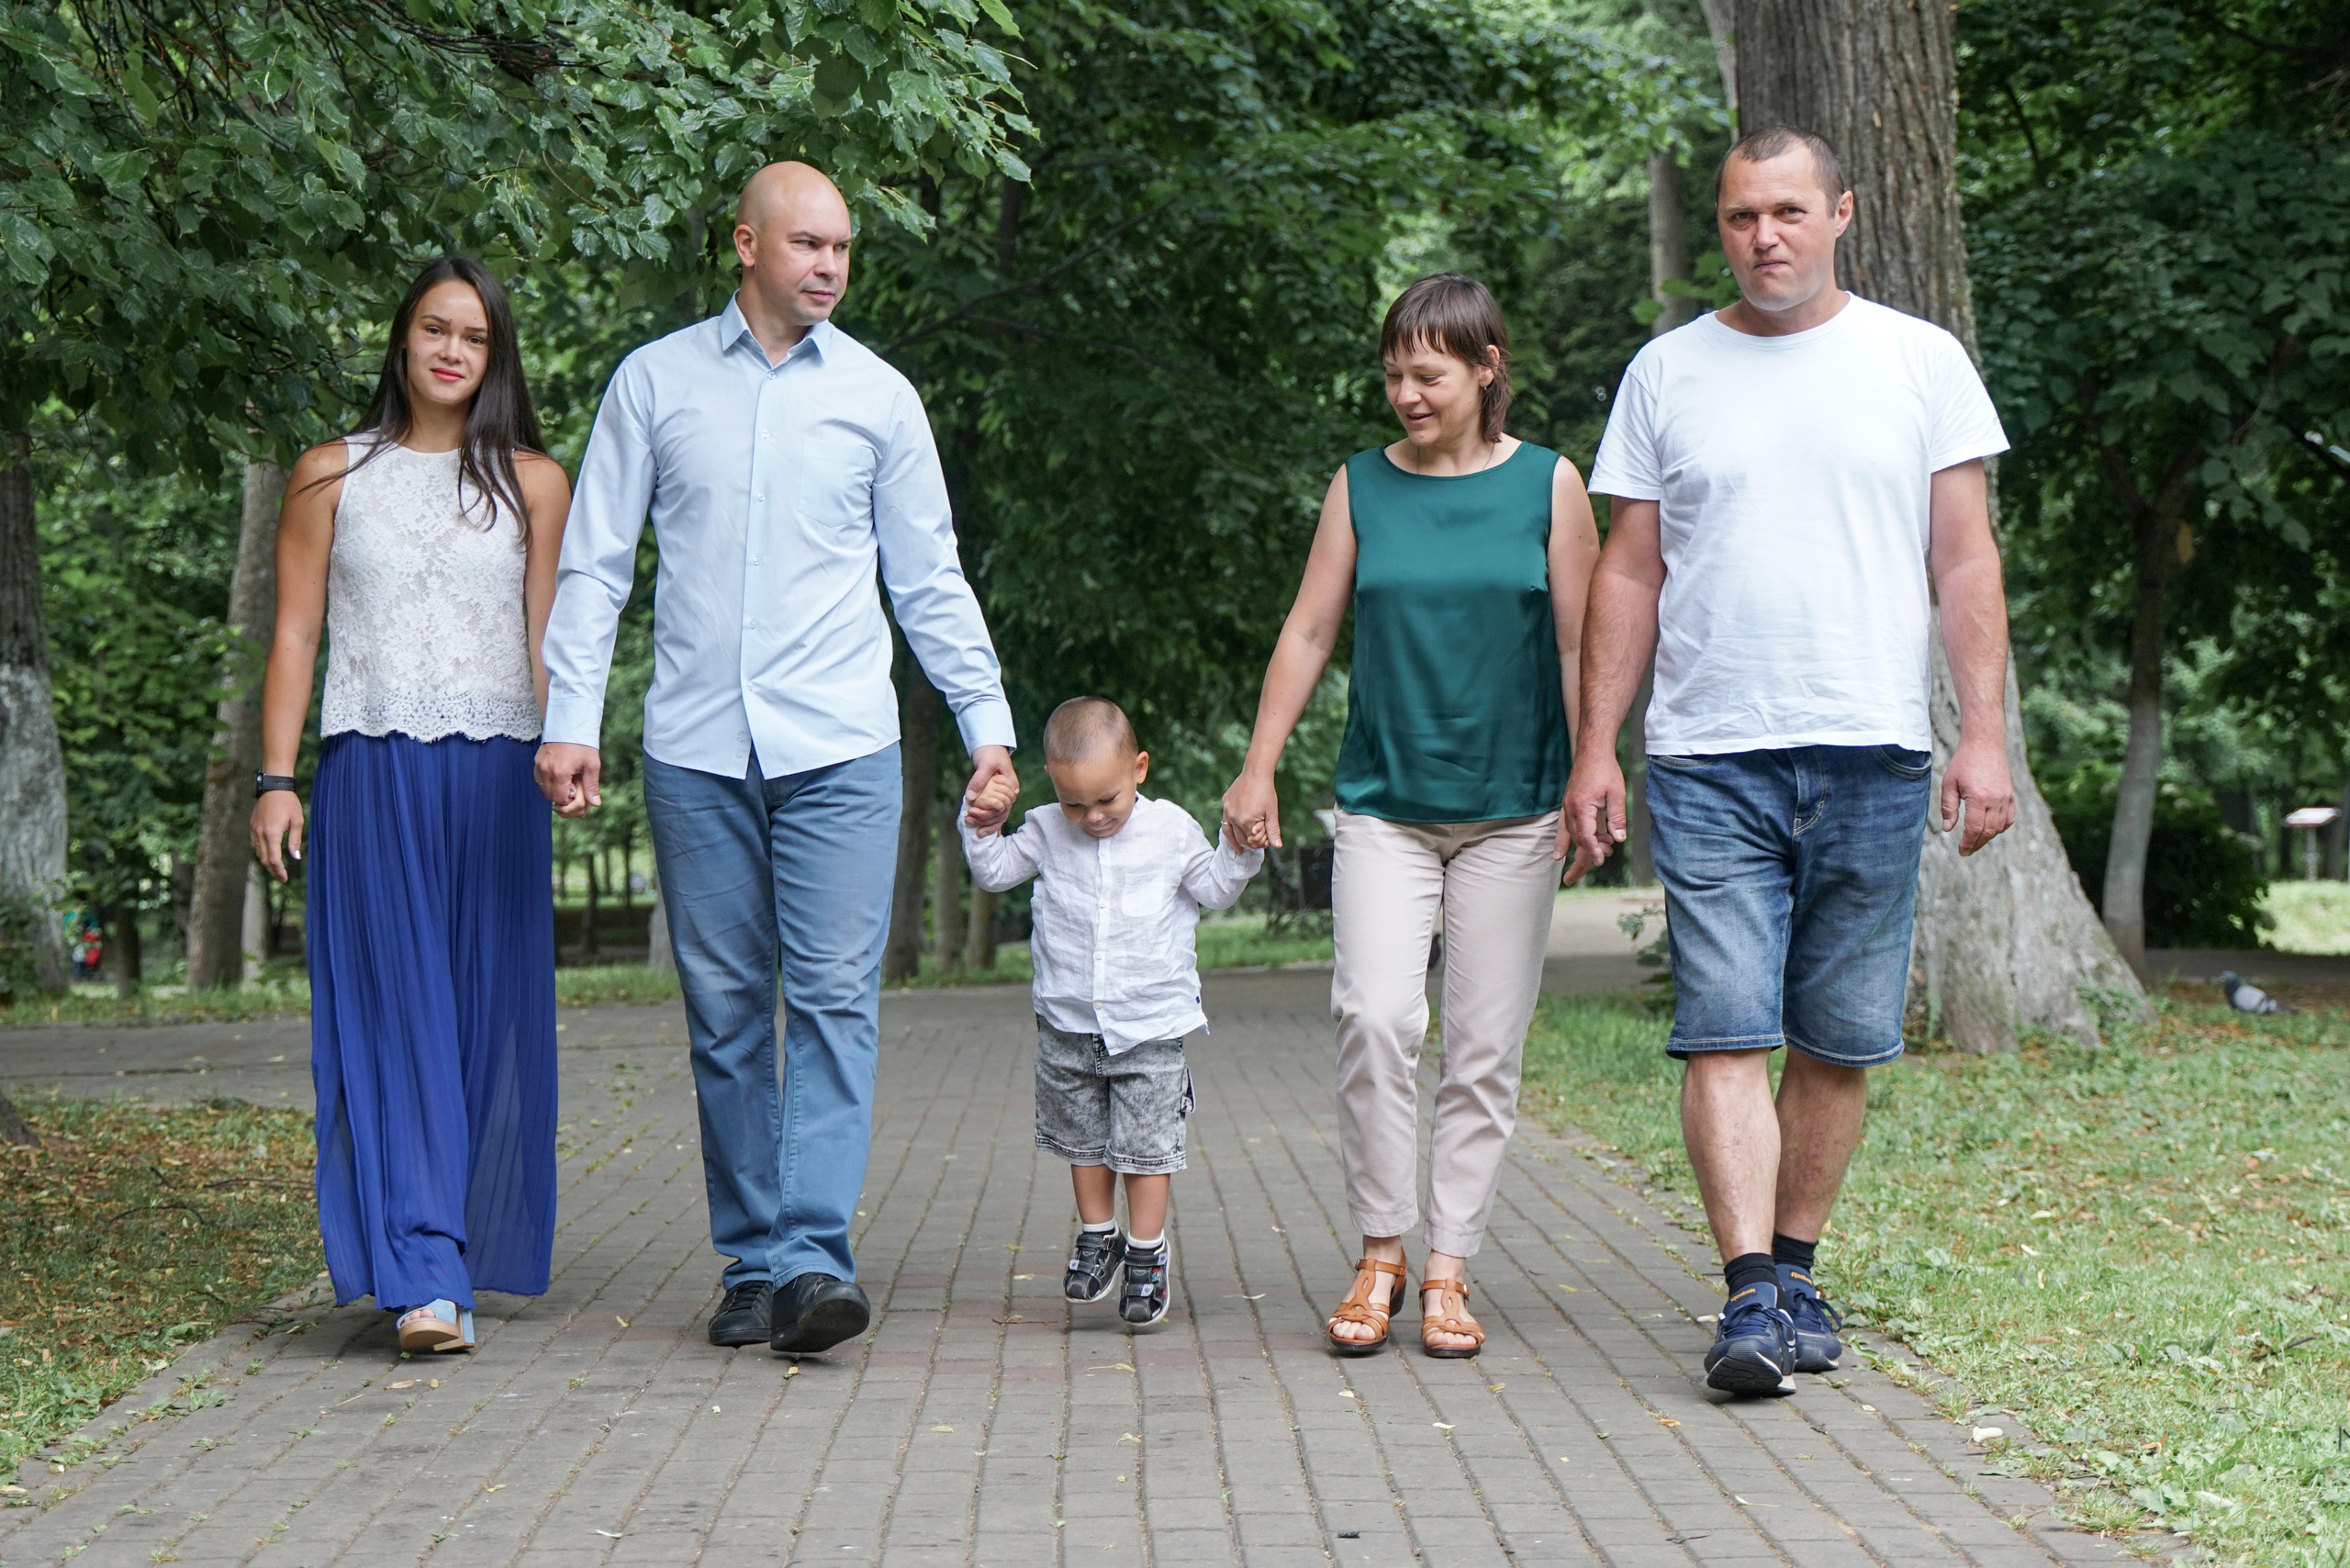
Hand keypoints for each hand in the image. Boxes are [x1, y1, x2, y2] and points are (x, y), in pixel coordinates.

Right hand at [251, 792, 304, 882]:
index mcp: (272, 833)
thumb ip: (295, 841)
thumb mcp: (298, 821)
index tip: (285, 878)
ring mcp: (254, 830)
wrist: (273, 787)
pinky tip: (268, 855)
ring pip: (258, 852)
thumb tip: (295, 857)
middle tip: (282, 878)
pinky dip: (261, 853)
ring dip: (266, 862)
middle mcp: (260, 833)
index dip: (279, 871)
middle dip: (273, 870)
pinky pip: (255, 844)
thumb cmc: (289, 803)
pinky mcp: (252, 826)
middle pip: (264, 859)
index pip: (273, 859)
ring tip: (276, 869)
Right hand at [536, 742, 601, 817]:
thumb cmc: (583, 745)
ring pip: (543, 789)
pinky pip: (539, 779)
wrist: (570, 725)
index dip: (569, 799)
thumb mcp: (592, 765)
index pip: (560, 798)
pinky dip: (548, 781)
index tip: (577, 790)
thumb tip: (595, 803)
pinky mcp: (536, 761)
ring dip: (554, 789)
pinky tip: (559, 774)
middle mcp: (545, 770)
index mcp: (559, 773)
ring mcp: (539, 766)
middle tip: (573, 784)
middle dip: (561, 795)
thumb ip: (591, 786)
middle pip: (550, 796)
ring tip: (567, 778)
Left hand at [962, 745, 1016, 831]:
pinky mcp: (997, 798)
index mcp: (1011, 786)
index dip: (987, 812)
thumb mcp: (985, 764)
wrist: (991, 747)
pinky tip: (980, 831)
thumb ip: (979, 780)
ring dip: (984, 823)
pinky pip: (995, 814)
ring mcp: (1004, 797)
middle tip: (967, 819)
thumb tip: (970, 798)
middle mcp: (1010, 794)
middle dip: (983, 820)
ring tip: (969, 823)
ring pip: (998, 816)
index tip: (972, 811)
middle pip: (1000, 814)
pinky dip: (987, 822)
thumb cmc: (990, 753)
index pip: (1002, 806)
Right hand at [1221, 769, 1280, 851]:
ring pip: (1229, 832)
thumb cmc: (1266, 792)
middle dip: (1249, 843)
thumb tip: (1277, 846)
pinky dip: (1231, 828)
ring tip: (1240, 848)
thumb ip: (1273, 831)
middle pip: (1240, 838)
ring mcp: (1227, 810)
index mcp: (1246, 821)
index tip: (1265, 843)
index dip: (1259, 843)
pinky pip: (1226, 820)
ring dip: (1235, 841)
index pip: (1251, 840)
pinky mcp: (1225, 804)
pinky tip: (1235, 831)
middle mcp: (1234, 817)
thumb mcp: (1272, 813)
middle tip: (1256, 844)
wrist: (1256, 773)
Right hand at [1560, 753, 1626, 886]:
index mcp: (1583, 806)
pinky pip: (1564, 827)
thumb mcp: (1617, 793)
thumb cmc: (1605, 770)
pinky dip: (1563, 841)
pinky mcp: (1569, 805)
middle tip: (1586, 871)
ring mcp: (1567, 807)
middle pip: (1576, 840)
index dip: (1593, 851)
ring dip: (1582, 847)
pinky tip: (1558, 854)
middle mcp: (1571, 809)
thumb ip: (1617, 818)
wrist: (1591, 751)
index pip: (1585, 836)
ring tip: (1592, 859)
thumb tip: (1618, 840)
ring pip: (1571, 835)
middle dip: (1584, 856)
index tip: (1601, 860)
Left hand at [1940, 733, 2014, 855]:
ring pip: (2000, 827)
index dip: (1968, 843)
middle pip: (1988, 832)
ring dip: (1988, 837)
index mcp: (1979, 798)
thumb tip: (1948, 829)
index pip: (1975, 829)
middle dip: (1976, 844)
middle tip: (1966, 851)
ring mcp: (2006, 798)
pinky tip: (1991, 830)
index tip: (1961, 851)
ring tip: (1975, 841)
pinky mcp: (2010, 794)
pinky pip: (2009, 818)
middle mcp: (1995, 800)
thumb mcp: (1949, 784)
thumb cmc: (1963, 762)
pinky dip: (2001, 827)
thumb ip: (1948, 807)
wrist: (1985, 744)